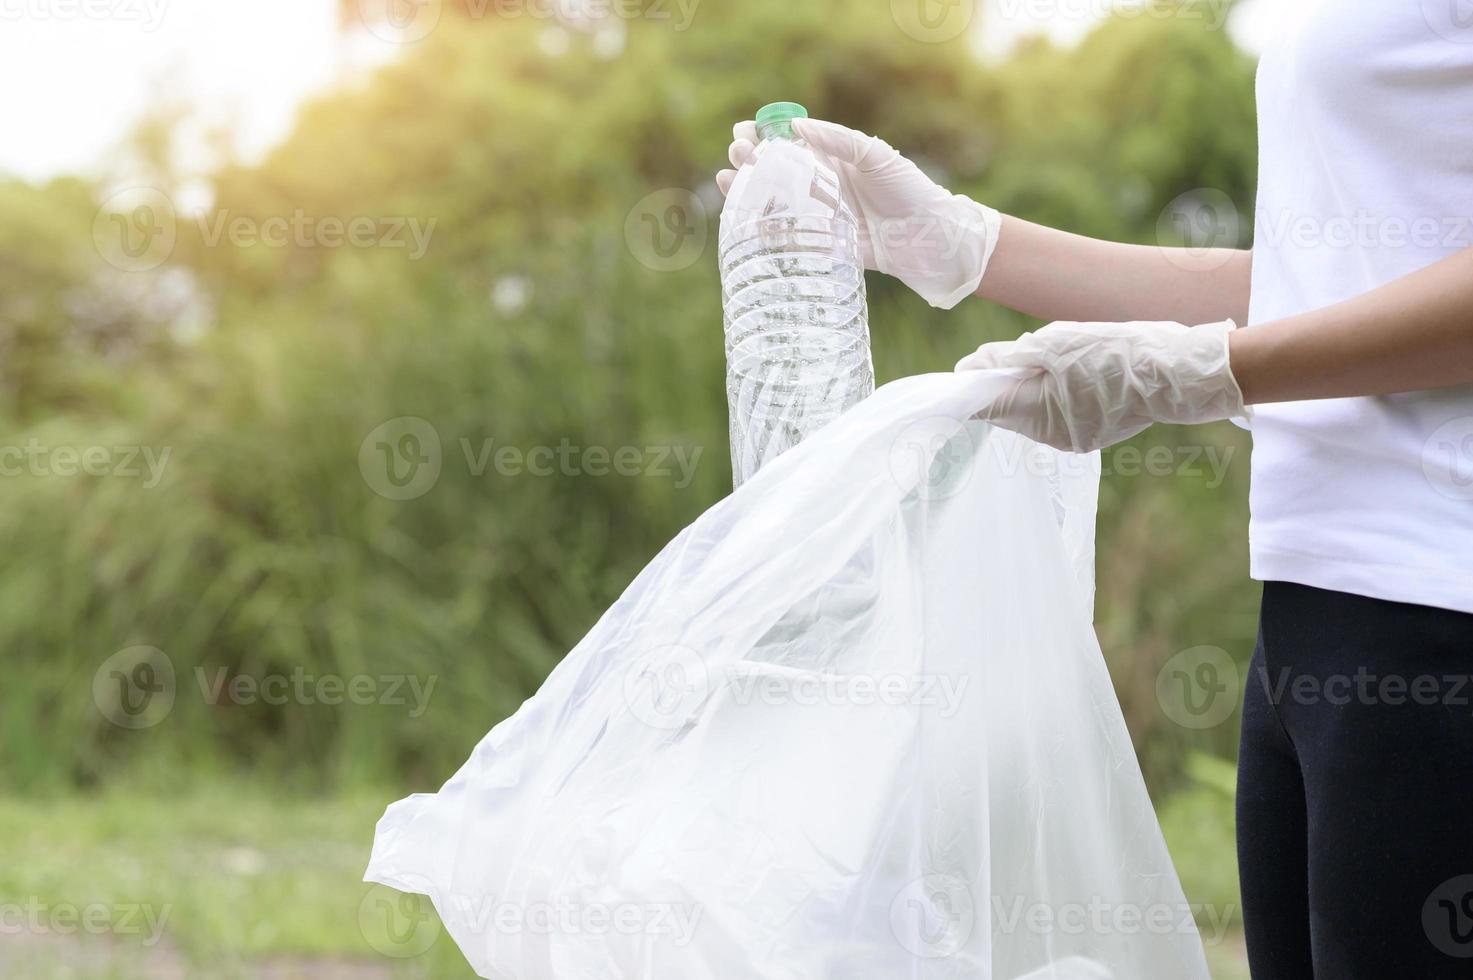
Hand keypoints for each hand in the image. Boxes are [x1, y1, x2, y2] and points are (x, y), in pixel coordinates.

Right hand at [717, 118, 1001, 309]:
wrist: (931, 238)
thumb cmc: (909, 189)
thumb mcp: (875, 156)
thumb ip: (837, 140)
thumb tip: (795, 127)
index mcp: (833, 159)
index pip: (788, 143)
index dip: (762, 135)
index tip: (742, 131)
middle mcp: (822, 186)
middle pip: (774, 171)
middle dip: (748, 161)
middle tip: (735, 156)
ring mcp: (820, 216)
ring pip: (774, 202)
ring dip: (747, 192)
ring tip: (728, 183)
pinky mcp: (823, 245)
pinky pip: (788, 237)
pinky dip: (764, 230)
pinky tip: (744, 222)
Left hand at [954, 319, 1248, 452]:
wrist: (1178, 374)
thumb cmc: (1117, 350)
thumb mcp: (1059, 341)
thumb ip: (1012, 356)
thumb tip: (975, 365)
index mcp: (1039, 412)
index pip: (987, 404)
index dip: (968, 389)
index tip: (954, 377)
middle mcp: (1051, 436)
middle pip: (1008, 408)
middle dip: (1003, 382)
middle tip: (1007, 355)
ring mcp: (1073, 440)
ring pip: (1031, 412)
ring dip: (1029, 388)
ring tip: (1052, 360)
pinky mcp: (1091, 437)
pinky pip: (1057, 416)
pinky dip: (1054, 396)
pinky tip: (1071, 376)